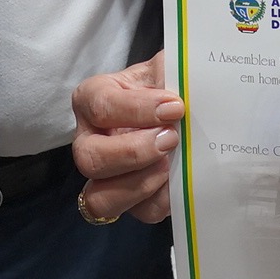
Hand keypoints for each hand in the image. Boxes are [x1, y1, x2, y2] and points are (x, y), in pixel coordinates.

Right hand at [71, 50, 183, 223]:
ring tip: (171, 164)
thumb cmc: (171, 84)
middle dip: (133, 153)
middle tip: (171, 139)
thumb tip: (189, 82)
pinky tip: (180, 179)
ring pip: (101, 198)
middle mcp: (90, 139)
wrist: (188, 109)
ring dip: (140, 184)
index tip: (175, 106)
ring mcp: (106, 175)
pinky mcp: (130, 199)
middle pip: (90, 159)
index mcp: (94, 98)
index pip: (100, 106)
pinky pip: (139, 212)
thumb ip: (173, 68)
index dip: (137, 109)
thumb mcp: (169, 66)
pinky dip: (162, 200)